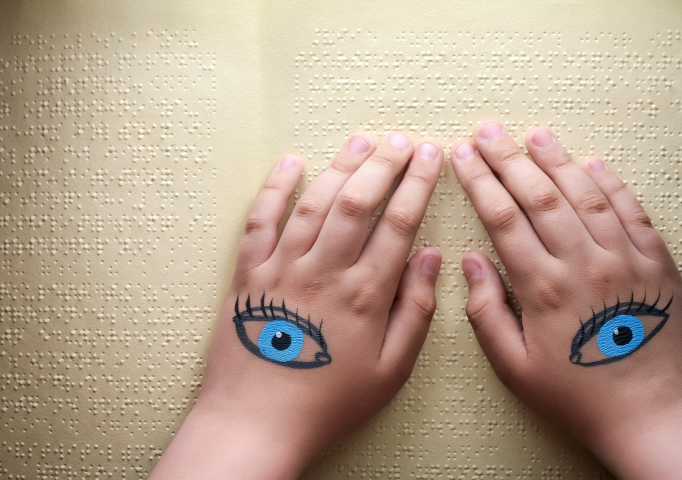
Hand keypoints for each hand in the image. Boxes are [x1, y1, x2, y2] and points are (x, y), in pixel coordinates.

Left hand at [150, 133, 443, 478]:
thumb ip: (415, 311)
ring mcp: (282, 268)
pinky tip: (290, 164)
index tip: (432, 157)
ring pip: (314, 203)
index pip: (399, 223)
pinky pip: (260, 220)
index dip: (418, 184)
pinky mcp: (248, 274)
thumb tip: (431, 258)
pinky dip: (274, 188)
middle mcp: (324, 271)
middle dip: (383, 165)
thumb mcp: (391, 370)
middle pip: (358, 202)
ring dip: (339, 167)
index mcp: (364, 294)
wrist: (256, 421)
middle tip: (402, 140)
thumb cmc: (329, 402)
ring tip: (361, 141)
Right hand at [451, 122, 681, 479]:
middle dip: (508, 159)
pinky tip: (592, 164)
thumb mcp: (515, 367)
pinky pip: (632, 212)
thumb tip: (470, 262)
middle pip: (539, 196)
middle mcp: (584, 264)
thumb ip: (487, 312)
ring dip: (556, 161)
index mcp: (544, 289)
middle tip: (487, 131)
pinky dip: (611, 184)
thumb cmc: (580, 397)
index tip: (461, 156)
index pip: (504, 218)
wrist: (657, 416)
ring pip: (585, 195)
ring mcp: (624, 259)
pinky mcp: (656, 263)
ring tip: (533, 135)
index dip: (479, 182)